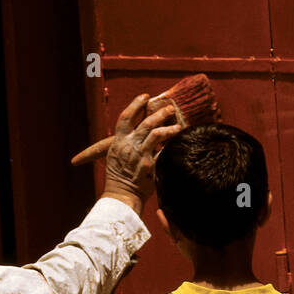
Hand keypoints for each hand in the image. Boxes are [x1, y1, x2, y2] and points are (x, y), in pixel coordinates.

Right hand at [102, 95, 181, 210]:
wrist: (120, 196)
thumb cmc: (118, 179)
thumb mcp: (116, 157)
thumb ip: (125, 145)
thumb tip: (137, 136)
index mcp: (118, 142)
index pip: (125, 117)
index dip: (135, 104)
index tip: (145, 97)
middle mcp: (128, 145)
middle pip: (145, 122)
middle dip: (159, 113)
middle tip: (170, 108)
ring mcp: (139, 154)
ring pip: (155, 133)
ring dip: (168, 126)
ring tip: (177, 124)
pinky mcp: (149, 164)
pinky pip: (162, 150)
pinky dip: (170, 143)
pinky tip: (178, 140)